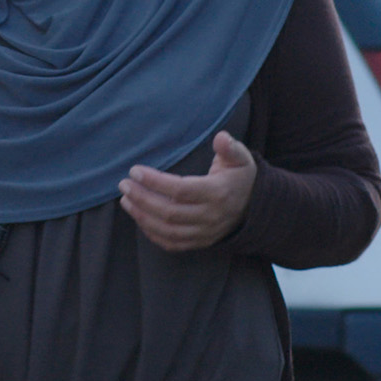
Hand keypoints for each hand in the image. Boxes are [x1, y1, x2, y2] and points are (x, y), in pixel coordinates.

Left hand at [119, 131, 256, 252]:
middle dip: (142, 198)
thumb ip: (230, 147)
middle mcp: (210, 216)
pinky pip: (171, 243)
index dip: (155, 182)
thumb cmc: (241, 178)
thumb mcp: (241, 158)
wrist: (255, 208)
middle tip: (124, 185)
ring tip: (126, 200)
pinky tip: (139, 218)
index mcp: (217, 193)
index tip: (135, 171)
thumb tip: (221, 137)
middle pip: (169, 212)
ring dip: (142, 216)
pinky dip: (152, 233)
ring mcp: (204, 233)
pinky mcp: (199, 242)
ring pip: (167, 230)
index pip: (180, 190)